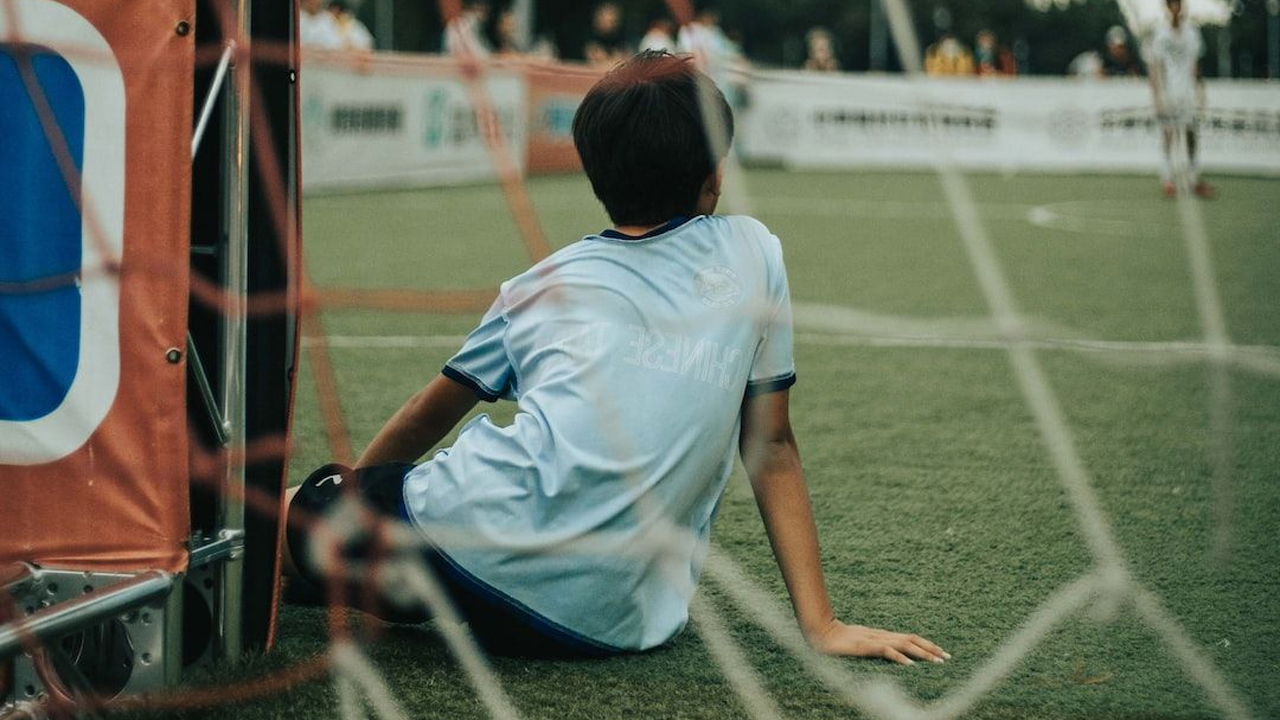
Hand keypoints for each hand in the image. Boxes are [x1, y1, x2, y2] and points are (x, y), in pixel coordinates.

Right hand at [805, 619, 949, 664]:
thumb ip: (873, 647)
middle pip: (911, 639)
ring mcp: (873, 640)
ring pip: (903, 644)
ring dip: (922, 653)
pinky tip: (908, 664)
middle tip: (947, 657)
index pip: (909, 638)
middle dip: (931, 648)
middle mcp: (881, 636)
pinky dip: (899, 656)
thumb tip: (888, 654)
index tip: (941, 652)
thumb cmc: (838, 639)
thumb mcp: (860, 644)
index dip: (926, 644)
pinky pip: (885, 650)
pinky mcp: (864, 646)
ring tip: (936, 660)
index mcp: (882, 635)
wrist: (819, 632)